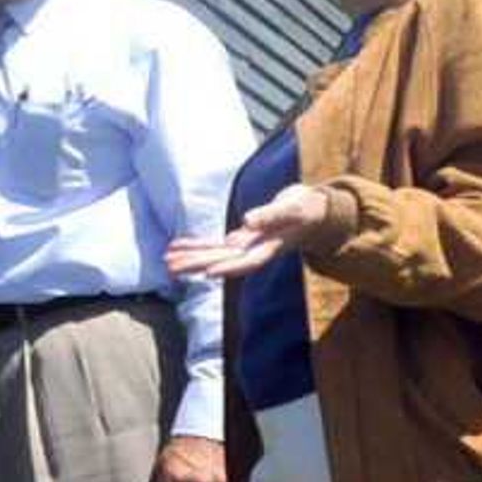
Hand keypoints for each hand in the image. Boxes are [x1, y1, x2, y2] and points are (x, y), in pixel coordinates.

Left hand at [166, 182, 345, 281]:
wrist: (315, 211)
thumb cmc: (307, 208)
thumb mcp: (294, 208)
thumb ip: (271, 215)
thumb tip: (247, 222)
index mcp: (272, 245)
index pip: (249, 260)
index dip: (230, 267)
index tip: (207, 273)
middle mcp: (257, 249)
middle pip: (226, 261)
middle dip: (199, 264)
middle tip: (171, 267)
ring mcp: (248, 246)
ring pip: (217, 255)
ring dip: (192, 257)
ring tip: (167, 261)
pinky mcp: (242, 239)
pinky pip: (216, 246)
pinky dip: (197, 245)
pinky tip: (176, 246)